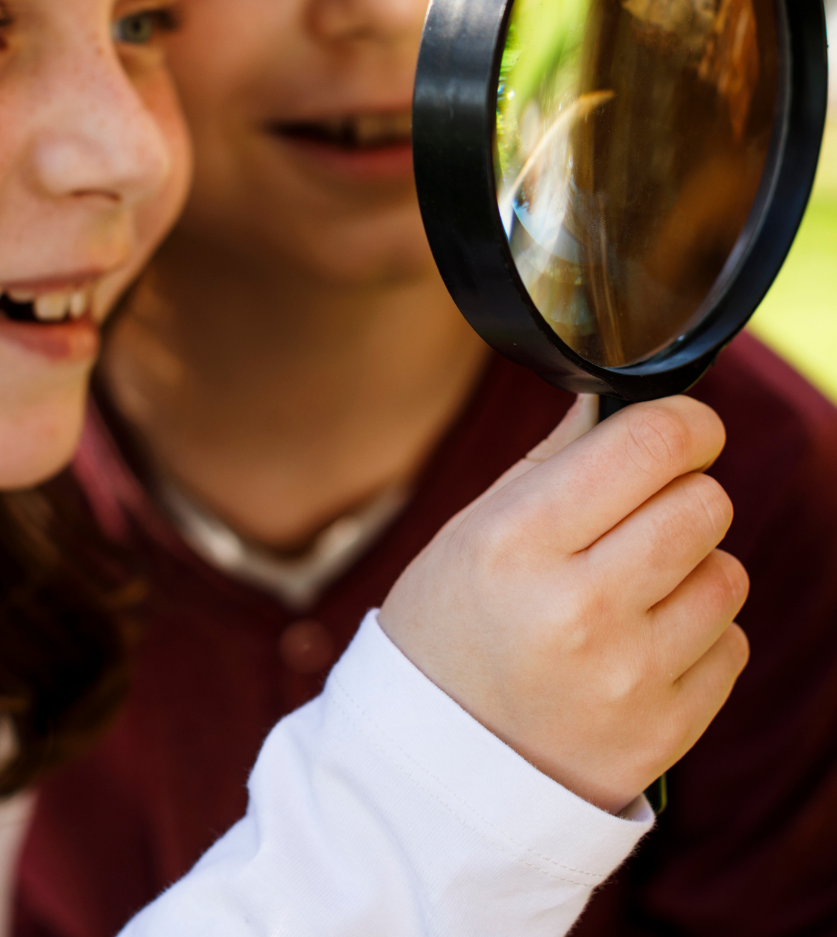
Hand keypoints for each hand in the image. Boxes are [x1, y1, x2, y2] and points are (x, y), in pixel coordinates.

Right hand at [379, 395, 748, 813]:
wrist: (438, 768)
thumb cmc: (451, 628)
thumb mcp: (471, 532)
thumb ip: (550, 462)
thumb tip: (618, 400)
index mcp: (516, 541)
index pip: (650, 444)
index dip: (687, 423)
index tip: (686, 429)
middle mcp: (577, 608)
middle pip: (704, 504)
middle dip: (684, 495)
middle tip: (643, 517)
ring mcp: (626, 676)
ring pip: (728, 574)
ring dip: (692, 569)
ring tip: (633, 591)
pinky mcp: (665, 731)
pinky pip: (732, 644)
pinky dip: (697, 637)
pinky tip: (639, 646)